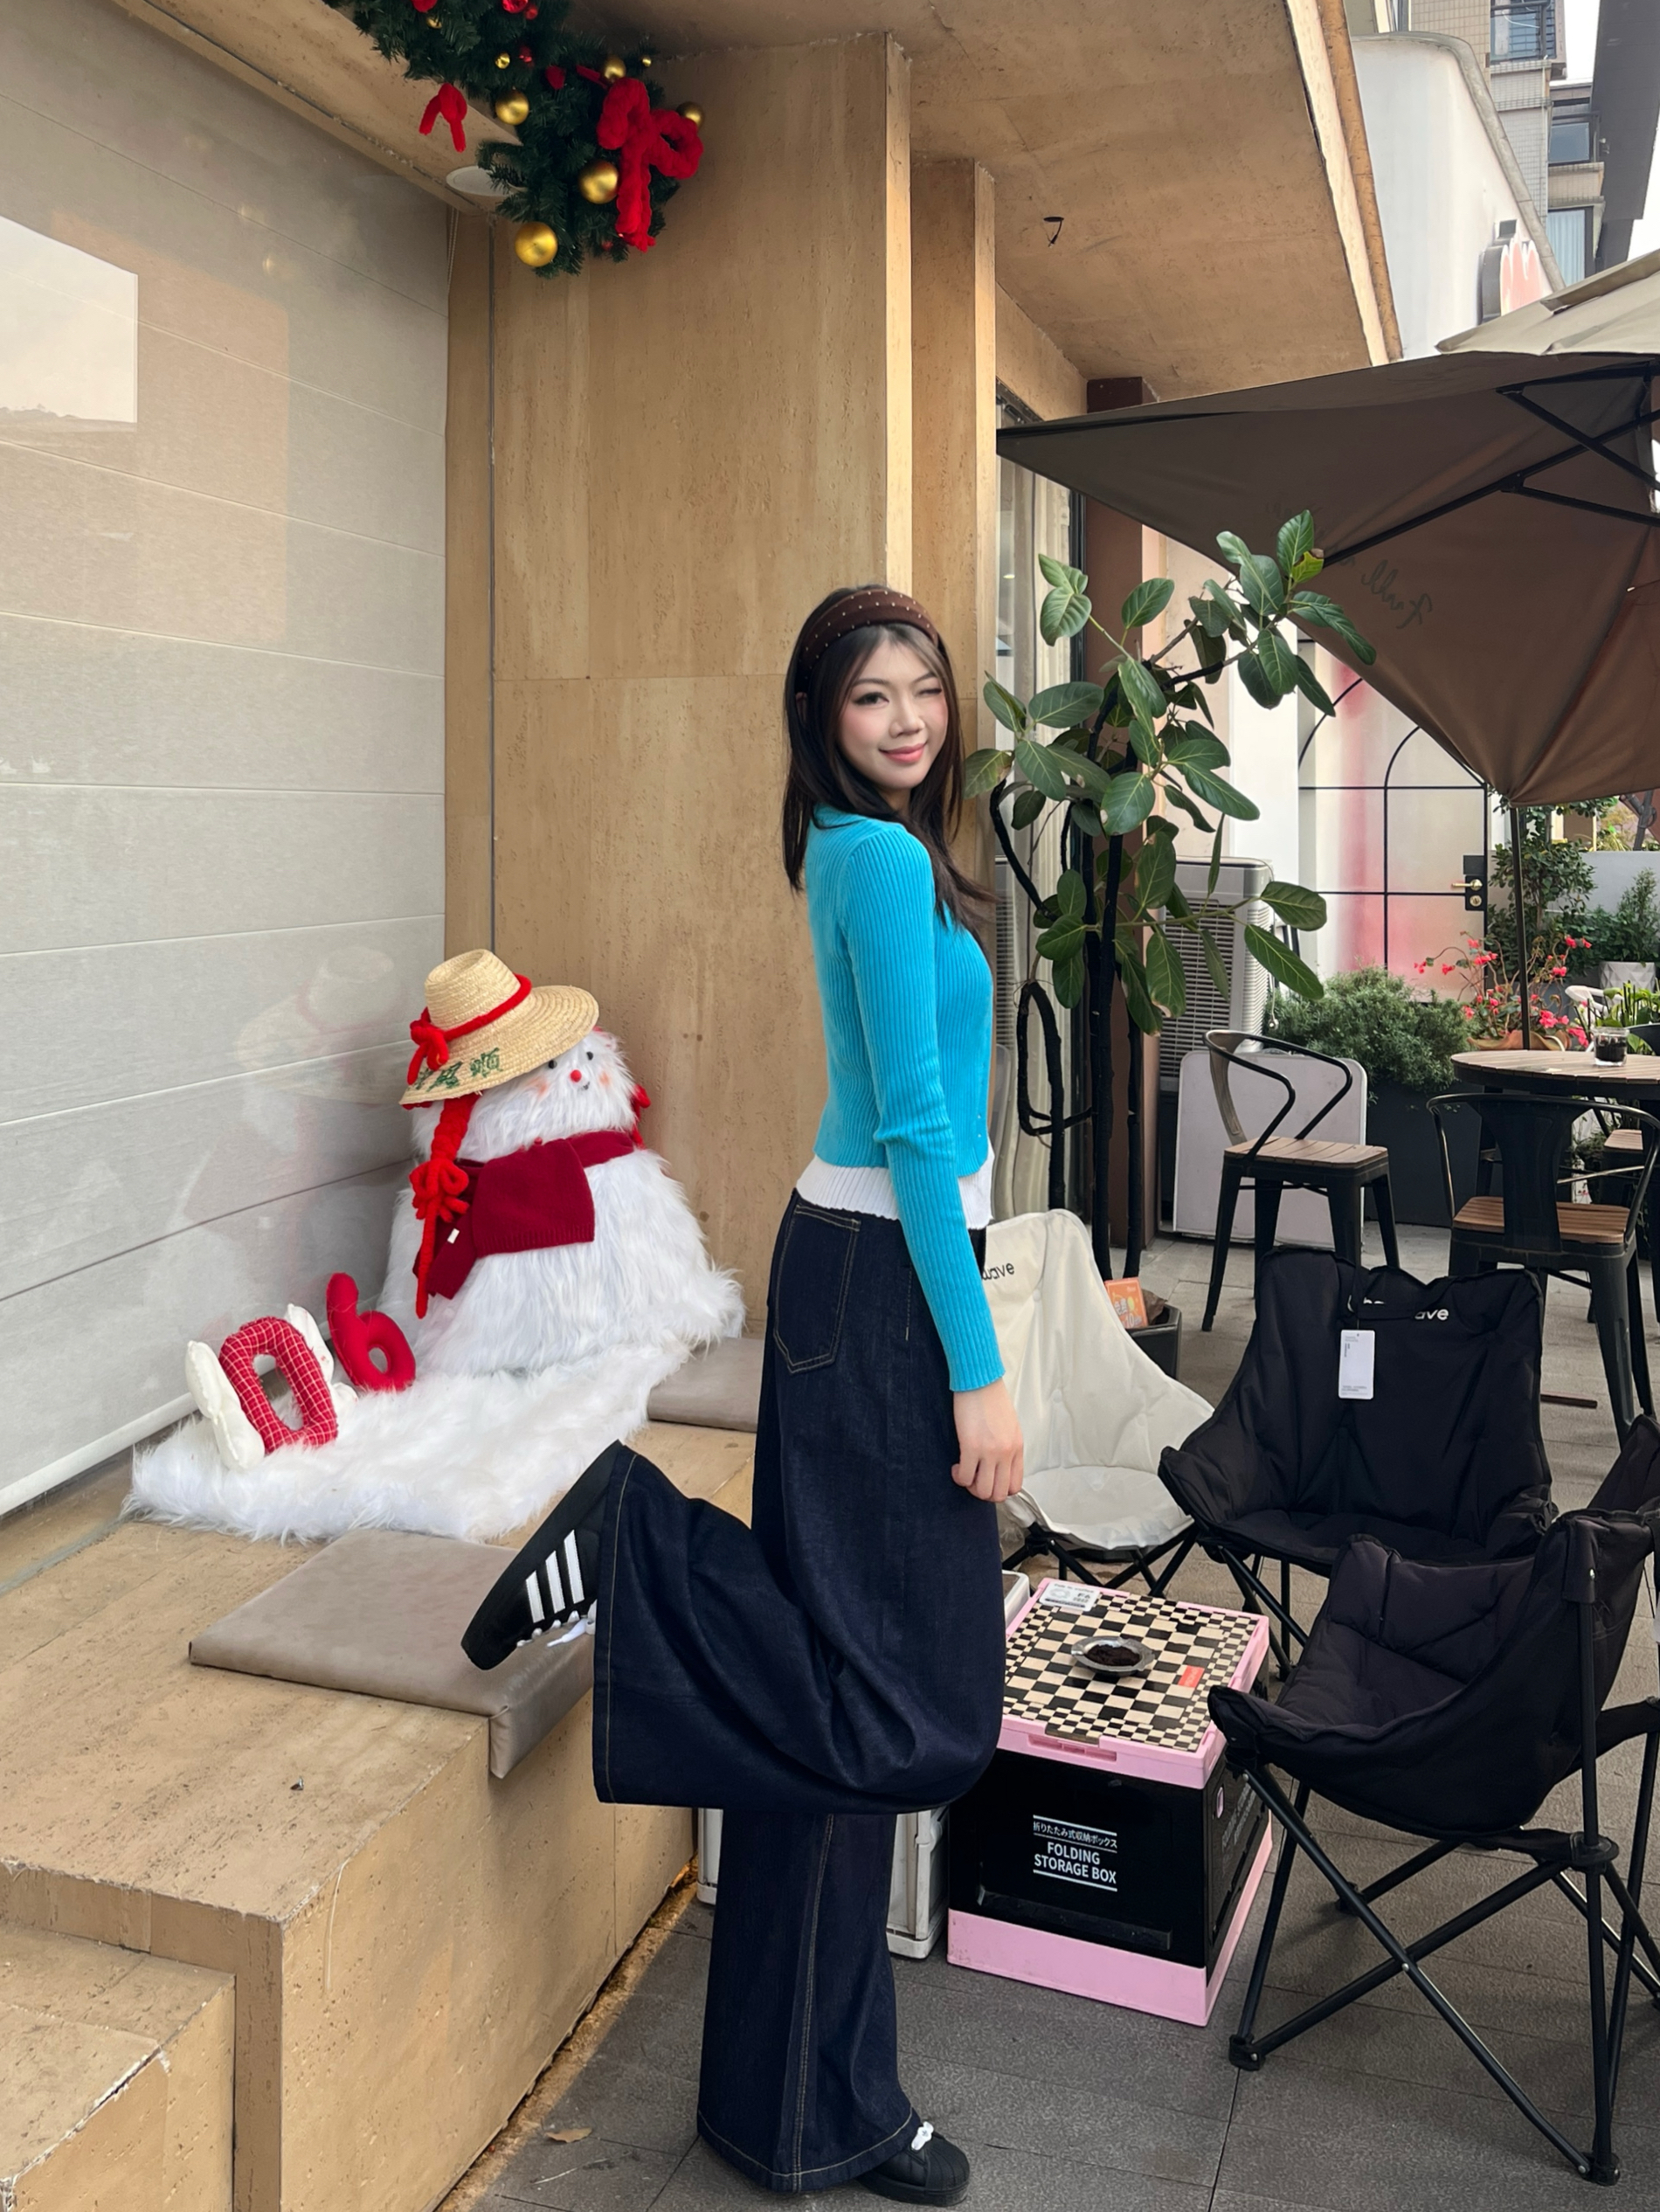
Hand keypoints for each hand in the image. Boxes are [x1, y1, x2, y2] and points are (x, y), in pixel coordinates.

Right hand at [952, 1379, 1023, 1502]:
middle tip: (974, 1482)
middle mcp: (1006, 1453)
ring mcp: (990, 1452)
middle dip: (984, 1493)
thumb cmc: (991, 1399)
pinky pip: (965, 1476)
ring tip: (965, 1474)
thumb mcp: (1010, 1425)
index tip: (988, 1482)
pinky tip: (957, 1467)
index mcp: (1017, 1447)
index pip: (1015, 1485)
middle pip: (999, 1493)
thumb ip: (1007, 1446)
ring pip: (983, 1490)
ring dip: (971, 1487)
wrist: (979, 1381)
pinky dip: (959, 1477)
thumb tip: (998, 1465)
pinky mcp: (971, 1447)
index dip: (1000, 1490)